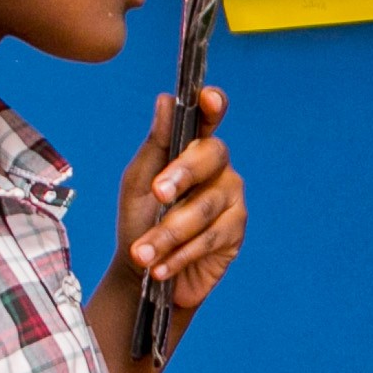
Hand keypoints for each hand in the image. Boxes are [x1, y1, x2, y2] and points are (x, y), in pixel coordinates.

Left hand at [113, 88, 245, 318]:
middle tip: (158, 193)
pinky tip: (161, 266)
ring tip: (142, 253)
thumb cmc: (140, 221)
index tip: (206, 98)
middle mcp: (218, 168)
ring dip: (169, 232)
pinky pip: (211, 238)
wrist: (143, 274)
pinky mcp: (235, 232)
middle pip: (211, 156)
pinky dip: (181, 253)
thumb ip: (155, 143)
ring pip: (205, 206)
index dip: (212, 104)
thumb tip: (165, 100)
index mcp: (193, 148)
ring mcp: (231, 199)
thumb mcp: (137, 182)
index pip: (209, 118)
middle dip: (182, 174)